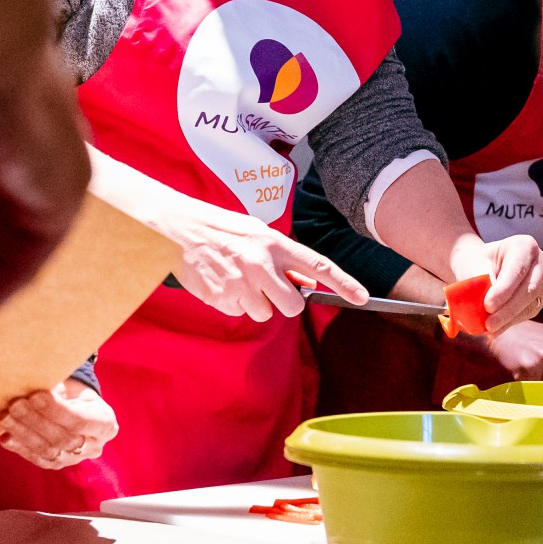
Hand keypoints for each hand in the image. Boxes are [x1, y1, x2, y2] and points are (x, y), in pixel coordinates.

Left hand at [0, 378, 118, 469]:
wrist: (75, 406)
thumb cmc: (73, 391)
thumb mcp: (72, 385)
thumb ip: (57, 388)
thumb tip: (32, 385)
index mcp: (105, 423)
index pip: (80, 421)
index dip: (56, 410)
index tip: (35, 395)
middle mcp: (95, 446)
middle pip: (63, 438)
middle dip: (36, 421)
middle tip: (15, 405)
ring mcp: (76, 458)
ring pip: (49, 451)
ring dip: (24, 434)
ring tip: (5, 418)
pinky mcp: (58, 464)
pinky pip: (39, 459)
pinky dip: (20, 448)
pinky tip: (6, 437)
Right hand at [163, 196, 365, 320]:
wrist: (179, 230)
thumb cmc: (222, 230)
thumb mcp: (258, 234)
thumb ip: (283, 258)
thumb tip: (305, 283)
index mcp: (275, 244)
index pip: (319, 265)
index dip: (344, 282)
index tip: (362, 296)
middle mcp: (262, 265)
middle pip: (292, 306)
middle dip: (284, 302)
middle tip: (267, 287)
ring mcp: (241, 285)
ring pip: (263, 314)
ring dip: (255, 302)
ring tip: (236, 278)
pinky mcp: (222, 299)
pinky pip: (239, 313)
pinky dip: (233, 303)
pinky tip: (222, 282)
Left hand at [448, 234, 542, 333]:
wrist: (482, 265)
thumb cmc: (477, 261)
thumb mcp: (474, 264)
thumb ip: (481, 281)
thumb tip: (488, 306)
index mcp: (525, 245)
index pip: (517, 269)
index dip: (504, 290)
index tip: (487, 305)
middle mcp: (541, 261)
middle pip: (529, 288)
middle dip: (508, 309)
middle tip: (488, 324)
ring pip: (530, 304)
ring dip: (509, 319)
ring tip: (489, 329)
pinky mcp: (541, 298)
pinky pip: (528, 313)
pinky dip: (511, 322)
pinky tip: (496, 330)